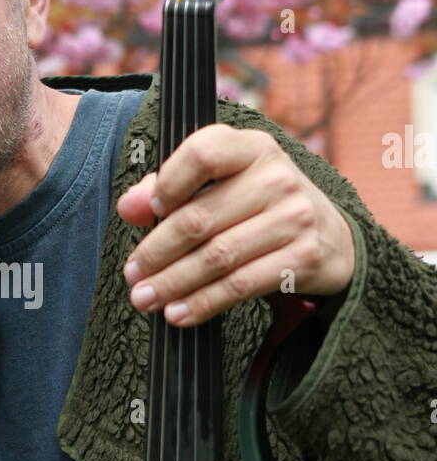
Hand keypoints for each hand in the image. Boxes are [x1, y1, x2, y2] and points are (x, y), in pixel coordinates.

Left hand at [118, 127, 355, 327]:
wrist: (331, 238)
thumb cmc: (259, 206)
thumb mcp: (223, 184)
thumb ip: (171, 188)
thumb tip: (130, 206)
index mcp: (252, 148)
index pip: (203, 153)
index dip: (168, 183)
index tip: (148, 212)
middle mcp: (276, 177)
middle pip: (200, 217)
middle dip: (156, 251)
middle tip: (132, 274)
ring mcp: (294, 217)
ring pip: (217, 257)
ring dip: (173, 282)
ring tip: (145, 298)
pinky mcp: (303, 258)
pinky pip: (241, 285)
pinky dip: (203, 303)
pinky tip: (178, 313)